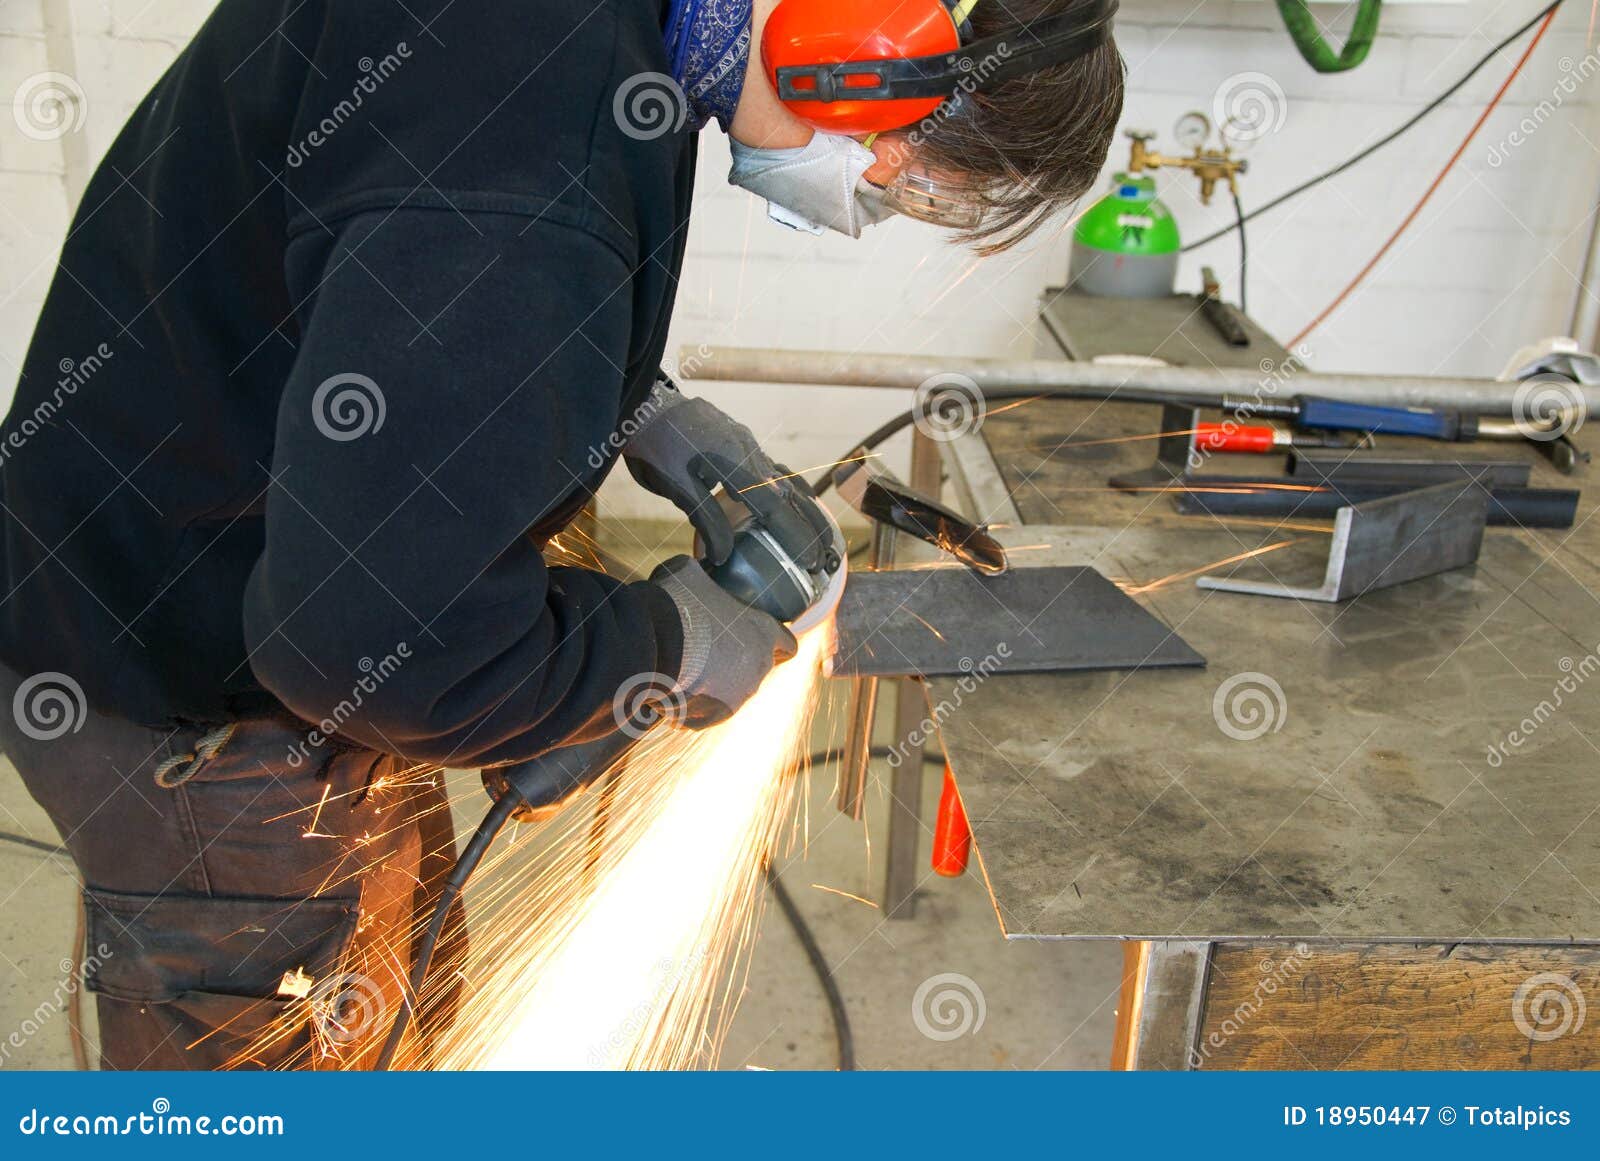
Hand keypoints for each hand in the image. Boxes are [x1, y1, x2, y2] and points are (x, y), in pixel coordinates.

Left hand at [624, 379, 833, 569]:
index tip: (809, 561)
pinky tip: (793, 501)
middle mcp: (748, 448)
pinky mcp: (740, 437)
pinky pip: (770, 465)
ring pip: (782, 477)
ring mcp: (746, 440)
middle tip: (824, 556)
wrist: (643, 404)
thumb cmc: (653, 447)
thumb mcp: (674, 487)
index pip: (772, 506)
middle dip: (808, 525)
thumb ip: (704, 519)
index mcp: (733, 461)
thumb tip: (723, 555)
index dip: (792, 534)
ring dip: (801, 508)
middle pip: (787, 492)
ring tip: (817, 534)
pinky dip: (785, 488)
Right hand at [650, 555, 797, 728]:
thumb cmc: (675, 605)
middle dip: (734, 662)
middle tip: (705, 649)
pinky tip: (670, 687)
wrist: (652, 646)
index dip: (775, 643)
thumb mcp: (688, 572)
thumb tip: (695, 570)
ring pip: (729, 693)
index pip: (787, 645)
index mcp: (762, 633)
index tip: (759, 641)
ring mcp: (737, 697)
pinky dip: (690, 705)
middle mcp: (758, 669)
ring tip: (682, 667)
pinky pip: (704, 713)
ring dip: (711, 683)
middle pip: (755, 670)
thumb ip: (701, 574)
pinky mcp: (712, 717)